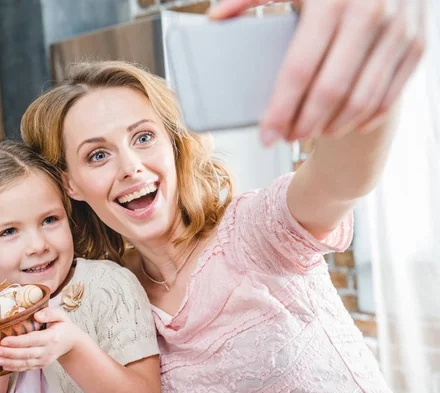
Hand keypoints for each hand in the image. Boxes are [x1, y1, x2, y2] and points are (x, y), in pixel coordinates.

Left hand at [0, 307, 83, 370]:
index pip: (32, 340)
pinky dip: (14, 368)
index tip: (4, 340)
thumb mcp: (61, 315)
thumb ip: (50, 313)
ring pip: (25, 363)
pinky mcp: (41, 365)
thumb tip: (36, 315)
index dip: (18, 342)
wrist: (72, 343)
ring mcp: (44, 360)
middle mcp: (48, 351)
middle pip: (26, 354)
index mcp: (52, 337)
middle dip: (9, 353)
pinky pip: (26, 368)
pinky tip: (3, 365)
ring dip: (9, 362)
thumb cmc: (63, 326)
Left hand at [209, 0, 424, 145]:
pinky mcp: (418, 44)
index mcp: (331, 0)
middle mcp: (369, 14)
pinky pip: (389, 97)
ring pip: (362, 101)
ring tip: (308, 133)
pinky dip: (362, 120)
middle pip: (329, 92)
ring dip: (331, 127)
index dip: (280, 109)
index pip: (299, 69)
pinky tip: (340, 126)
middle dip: (303, 124)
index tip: (266, 135)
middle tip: (284, 138)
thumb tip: (214, 18)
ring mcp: (400, 31)